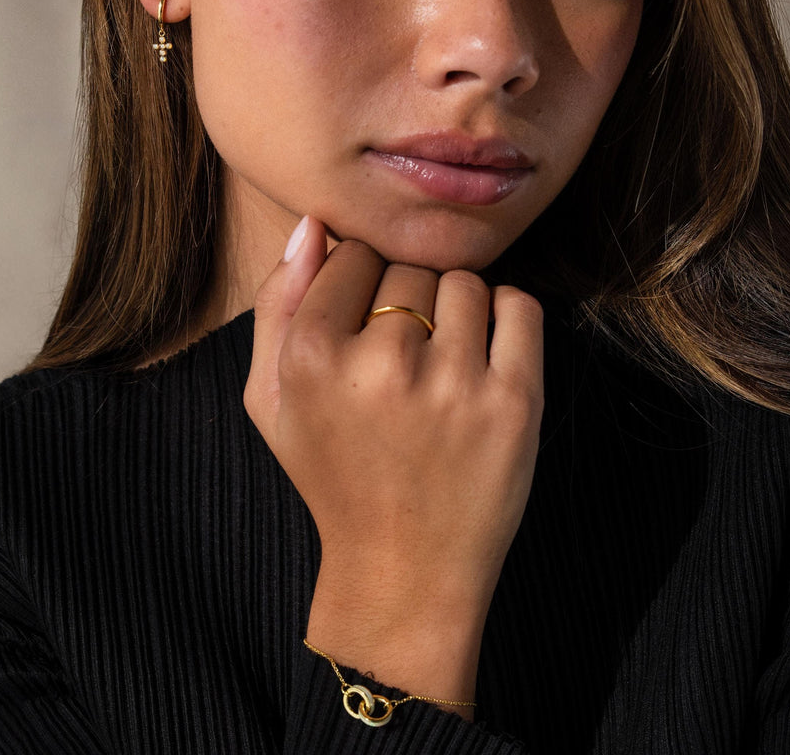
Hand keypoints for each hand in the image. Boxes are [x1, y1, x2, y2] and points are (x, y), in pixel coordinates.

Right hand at [244, 215, 542, 706]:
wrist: (403, 566)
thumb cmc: (333, 473)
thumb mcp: (270, 398)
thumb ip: (276, 304)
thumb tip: (313, 223)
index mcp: (311, 356)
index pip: (351, 253)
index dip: (359, 284)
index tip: (364, 325)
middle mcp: (381, 363)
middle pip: (408, 267)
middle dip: (405, 300)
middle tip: (402, 359)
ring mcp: (452, 382)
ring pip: (463, 282)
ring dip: (455, 311)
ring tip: (441, 363)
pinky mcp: (514, 401)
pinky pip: (519, 305)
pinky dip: (505, 318)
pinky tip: (483, 356)